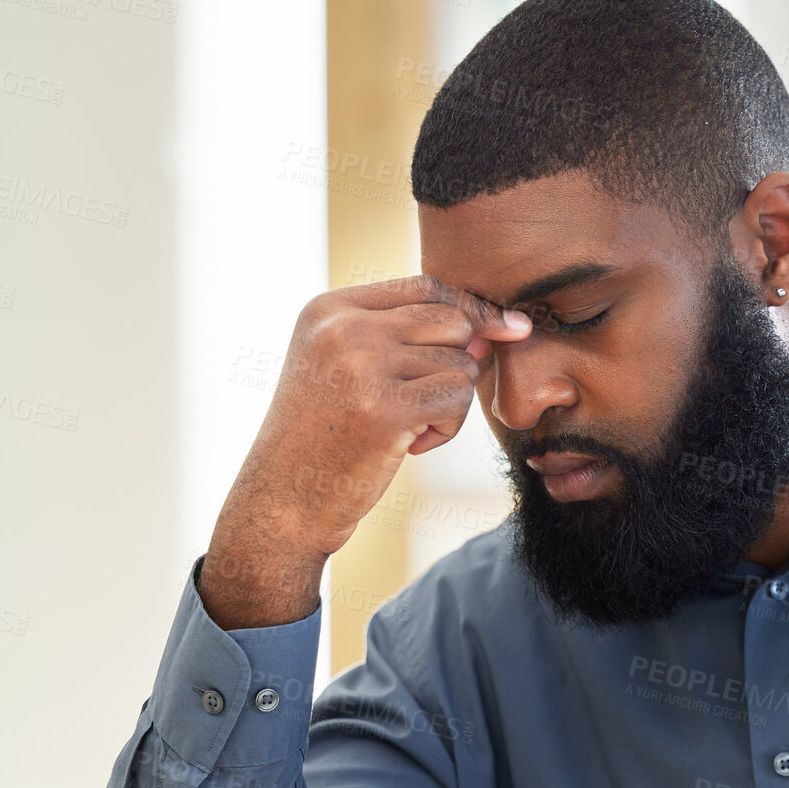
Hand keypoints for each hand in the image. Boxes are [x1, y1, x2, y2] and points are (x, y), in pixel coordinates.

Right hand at [199, 274, 531, 627]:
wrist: (281, 501)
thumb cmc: (323, 437)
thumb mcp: (347, 368)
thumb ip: (408, 339)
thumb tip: (495, 327)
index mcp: (329, 308)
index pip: (426, 286)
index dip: (473, 308)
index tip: (507, 328)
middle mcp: (343, 327)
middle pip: (453, 321)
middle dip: (458, 364)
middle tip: (423, 404)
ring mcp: (362, 365)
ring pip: (461, 363)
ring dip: (449, 405)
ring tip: (406, 430)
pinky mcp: (384, 408)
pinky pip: (458, 397)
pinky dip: (448, 428)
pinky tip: (410, 446)